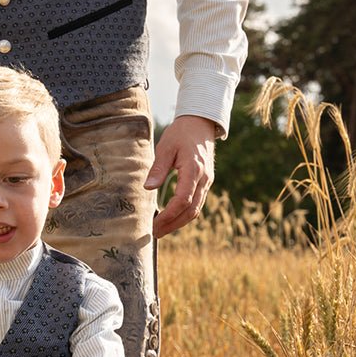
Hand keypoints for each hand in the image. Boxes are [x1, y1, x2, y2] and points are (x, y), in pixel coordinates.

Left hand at [145, 114, 216, 236]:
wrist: (201, 123)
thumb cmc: (181, 133)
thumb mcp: (165, 147)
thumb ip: (158, 168)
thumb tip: (148, 188)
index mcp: (194, 170)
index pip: (183, 200)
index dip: (169, 215)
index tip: (155, 224)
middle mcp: (204, 179)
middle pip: (191, 210)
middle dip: (173, 224)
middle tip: (155, 233)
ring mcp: (207, 181)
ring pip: (196, 209)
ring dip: (179, 222)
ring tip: (161, 230)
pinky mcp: (206, 182)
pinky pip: (197, 203)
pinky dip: (185, 214)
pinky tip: (172, 218)